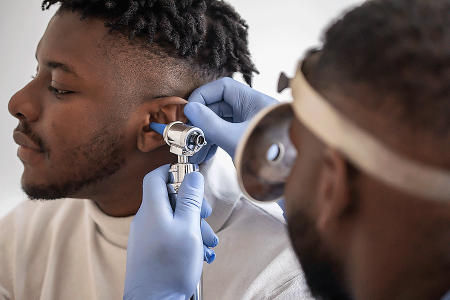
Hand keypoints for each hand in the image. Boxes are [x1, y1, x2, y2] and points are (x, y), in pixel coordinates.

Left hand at [124, 165, 217, 299]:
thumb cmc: (170, 267)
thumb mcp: (188, 227)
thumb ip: (190, 199)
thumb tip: (192, 175)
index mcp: (152, 210)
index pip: (155, 177)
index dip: (172, 171)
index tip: (190, 177)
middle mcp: (145, 220)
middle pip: (169, 199)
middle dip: (192, 205)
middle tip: (206, 215)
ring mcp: (146, 236)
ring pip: (173, 219)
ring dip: (194, 226)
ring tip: (208, 243)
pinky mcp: (150, 251)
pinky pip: (170, 235)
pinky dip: (186, 239)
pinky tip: (200, 253)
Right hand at [185, 77, 278, 162]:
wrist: (287, 177)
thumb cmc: (266, 155)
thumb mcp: (233, 138)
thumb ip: (210, 123)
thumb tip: (190, 109)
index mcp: (254, 101)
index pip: (224, 87)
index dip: (203, 95)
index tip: (189, 110)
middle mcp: (253, 110)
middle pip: (220, 106)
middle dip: (202, 120)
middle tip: (187, 133)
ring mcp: (251, 125)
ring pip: (222, 123)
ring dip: (206, 135)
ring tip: (193, 151)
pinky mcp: (248, 139)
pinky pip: (227, 135)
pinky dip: (215, 143)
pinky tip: (204, 155)